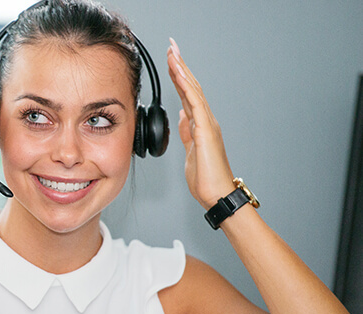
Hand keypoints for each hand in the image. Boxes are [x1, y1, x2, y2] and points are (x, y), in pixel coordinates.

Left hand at [167, 38, 235, 209]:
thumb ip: (188, 132)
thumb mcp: (191, 150)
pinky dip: (186, 87)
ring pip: (193, 90)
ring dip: (182, 70)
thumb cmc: (205, 177)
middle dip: (181, 65)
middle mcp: (205, 120)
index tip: (171, 61)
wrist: (216, 193)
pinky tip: (179, 74)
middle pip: (191, 86)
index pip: (187, 95)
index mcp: (200, 124)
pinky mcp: (205, 130)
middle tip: (172, 47)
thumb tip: (183, 116)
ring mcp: (207, 123)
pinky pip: (194, 103)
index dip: (179, 77)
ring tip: (172, 53)